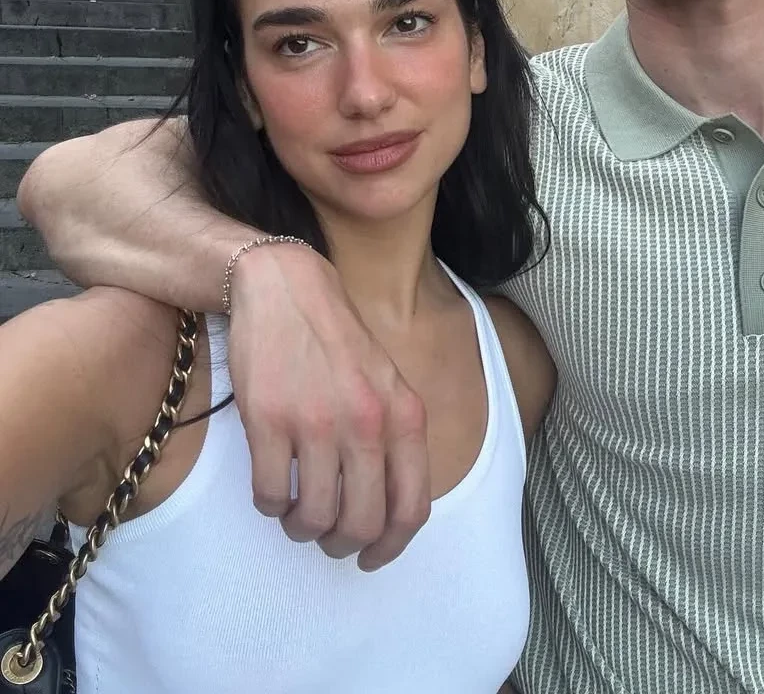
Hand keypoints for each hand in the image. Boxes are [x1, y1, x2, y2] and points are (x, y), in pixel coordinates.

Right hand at [226, 243, 430, 566]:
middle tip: (327, 536)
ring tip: (296, 512)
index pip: (412, 508)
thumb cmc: (337, 339)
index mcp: (405, 414)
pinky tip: (272, 487)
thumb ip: (396, 438)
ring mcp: (318, 422)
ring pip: (314, 517)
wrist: (286, 288)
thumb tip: (387, 508)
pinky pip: (270, 495)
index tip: (371, 557)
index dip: (391, 546)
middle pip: (362, 524)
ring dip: (302, 527)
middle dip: (342, 543)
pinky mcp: (270, 420)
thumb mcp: (387, 382)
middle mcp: (368, 422)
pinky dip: (270, 505)